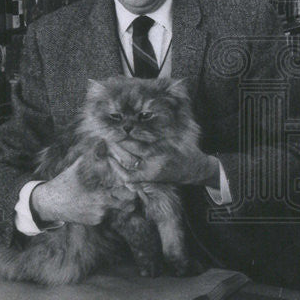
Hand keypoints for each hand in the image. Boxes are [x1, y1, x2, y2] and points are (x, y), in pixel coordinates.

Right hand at [30, 157, 133, 225]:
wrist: (49, 204)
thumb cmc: (64, 183)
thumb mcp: (79, 167)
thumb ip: (94, 155)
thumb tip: (103, 140)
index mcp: (101, 197)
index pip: (128, 197)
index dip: (133, 189)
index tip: (133, 182)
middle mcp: (102, 210)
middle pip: (127, 206)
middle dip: (129, 197)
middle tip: (128, 187)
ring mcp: (98, 218)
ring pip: (116, 209)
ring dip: (116, 201)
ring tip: (111, 190)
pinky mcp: (94, 222)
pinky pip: (106, 214)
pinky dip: (105, 207)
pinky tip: (97, 198)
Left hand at [106, 139, 220, 186]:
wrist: (193, 169)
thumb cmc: (186, 150)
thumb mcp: (176, 137)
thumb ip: (160, 130)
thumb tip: (141, 120)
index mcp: (161, 152)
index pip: (137, 144)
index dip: (124, 136)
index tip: (115, 128)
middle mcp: (153, 164)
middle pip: (129, 152)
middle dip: (116, 143)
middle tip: (106, 134)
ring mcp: (150, 173)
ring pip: (127, 164)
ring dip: (115, 153)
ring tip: (106, 143)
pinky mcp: (148, 178)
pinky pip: (130, 177)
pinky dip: (119, 170)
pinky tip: (112, 160)